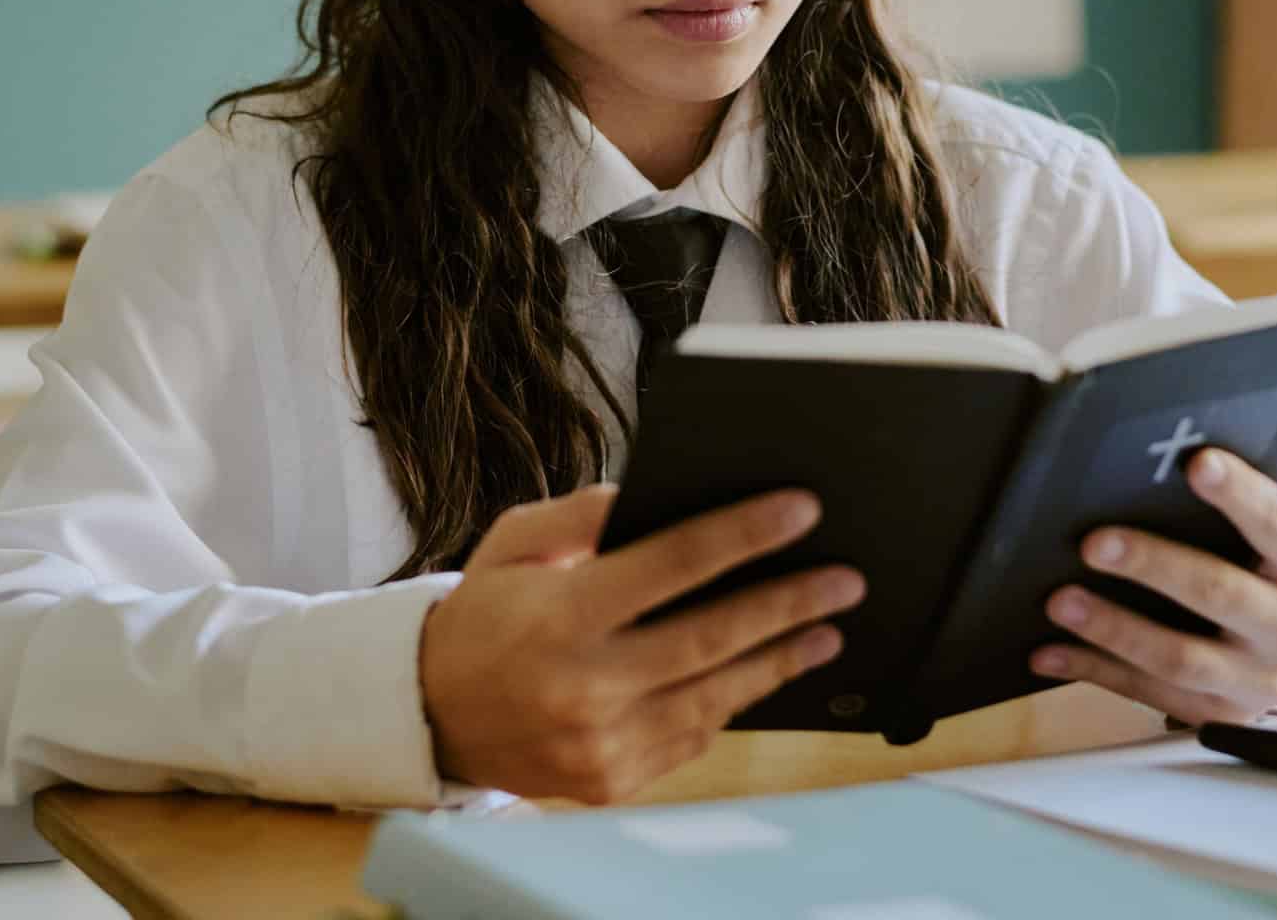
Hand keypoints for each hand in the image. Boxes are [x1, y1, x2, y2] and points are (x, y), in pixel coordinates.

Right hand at [417, 485, 862, 802]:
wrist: (430, 714)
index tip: (801, 509)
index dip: (742, 535)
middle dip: (787, 605)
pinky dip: (731, 701)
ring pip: (713, 697)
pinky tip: (763, 670)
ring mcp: (599, 743)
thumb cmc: (483, 616)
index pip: (671, 565)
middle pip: (709, 639)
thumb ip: (578, 515)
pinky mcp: (611, 781)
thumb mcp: (512, 545)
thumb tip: (650, 495)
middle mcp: (583, 685)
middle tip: (846, 580)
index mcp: (561, 616)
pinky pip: (692, 738)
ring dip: (778, 660)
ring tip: (827, 629)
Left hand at [1028, 448, 1276, 724]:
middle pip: (1223, 594)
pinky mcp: (1219, 714)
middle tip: (1093, 541)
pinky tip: (1047, 651)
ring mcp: (1258, 681)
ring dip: (1114, 627)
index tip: (1196, 462)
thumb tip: (1177, 450)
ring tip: (1059, 600)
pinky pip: (1147, 694)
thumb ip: (1249, 490)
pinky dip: (1093, 670)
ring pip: (1180, 658)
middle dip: (1155, 565)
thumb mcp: (1274, 527)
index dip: (1241, 495)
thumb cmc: (1265, 561)